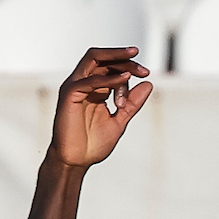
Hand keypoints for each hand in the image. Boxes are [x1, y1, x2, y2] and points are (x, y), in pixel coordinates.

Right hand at [50, 48, 151, 168]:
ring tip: (134, 58)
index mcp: (94, 88)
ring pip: (94, 59)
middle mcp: (83, 83)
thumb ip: (132, 103)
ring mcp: (75, 86)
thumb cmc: (92, 144)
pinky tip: (125, 79)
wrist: (75, 162)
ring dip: (115, 57)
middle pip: (102, 58)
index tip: (146, 75)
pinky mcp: (69, 94)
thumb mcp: (119, 121)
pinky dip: (109, 78)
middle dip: (124, 58)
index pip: (111, 68)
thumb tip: (148, 84)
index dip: (130, 69)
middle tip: (143, 69)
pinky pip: (90, 80)